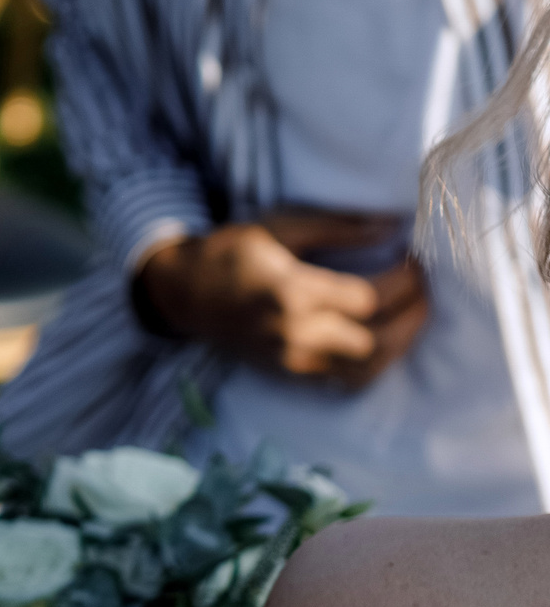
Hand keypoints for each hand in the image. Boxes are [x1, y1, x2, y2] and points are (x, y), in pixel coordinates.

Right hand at [135, 211, 429, 388]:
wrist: (182, 292)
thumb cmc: (228, 252)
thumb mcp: (280, 227)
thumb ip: (338, 227)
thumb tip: (392, 226)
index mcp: (292, 293)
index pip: (370, 298)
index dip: (404, 281)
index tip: (415, 261)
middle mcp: (294, 334)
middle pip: (377, 339)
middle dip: (413, 314)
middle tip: (424, 290)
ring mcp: (290, 360)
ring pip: (367, 369)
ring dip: (400, 346)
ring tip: (412, 318)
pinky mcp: (288, 374)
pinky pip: (344, 380)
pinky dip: (373, 364)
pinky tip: (384, 339)